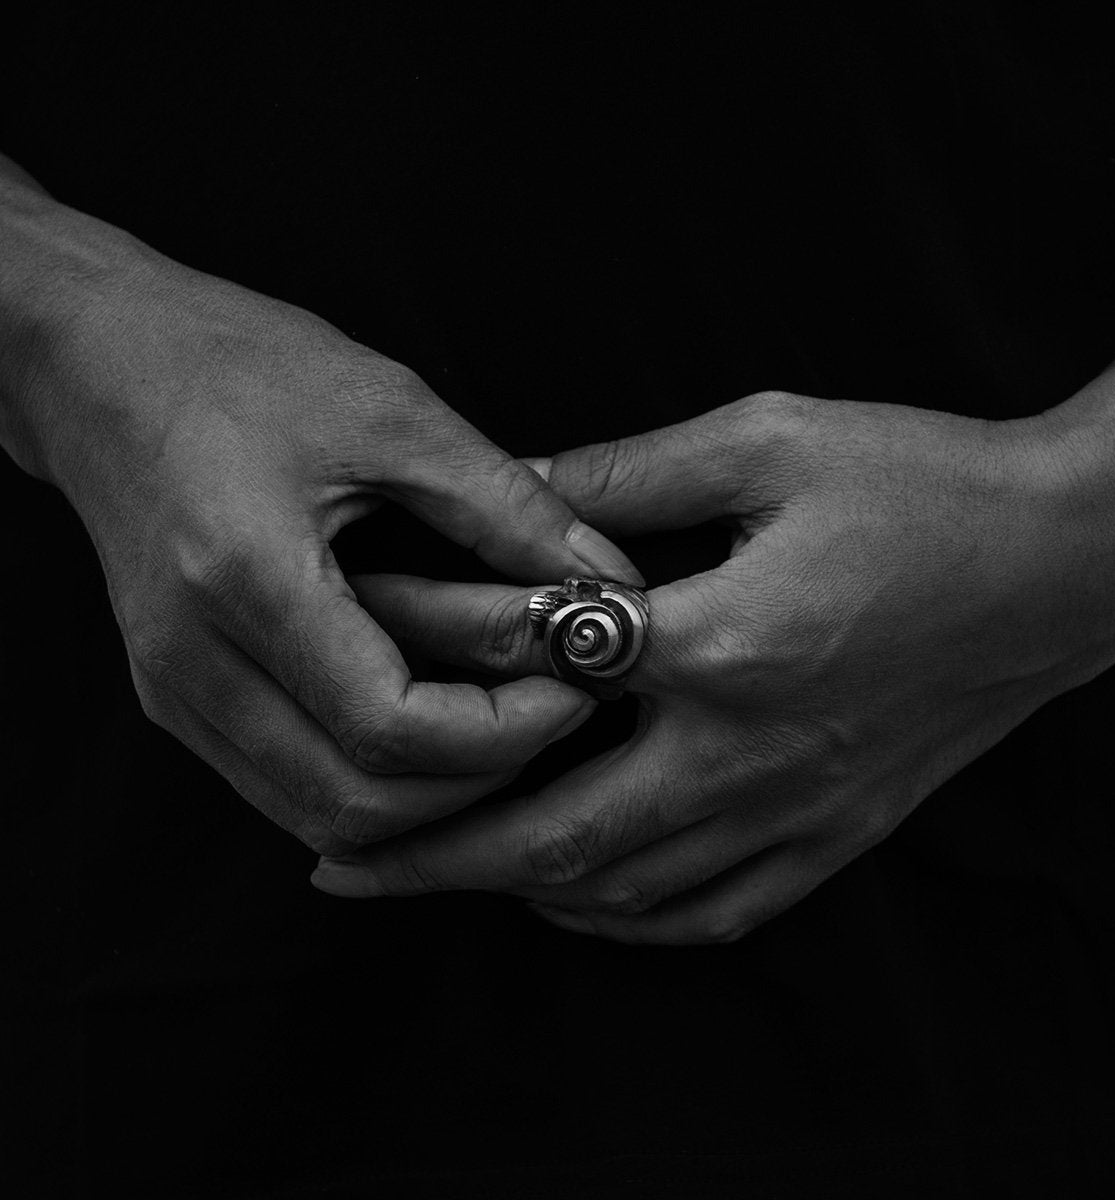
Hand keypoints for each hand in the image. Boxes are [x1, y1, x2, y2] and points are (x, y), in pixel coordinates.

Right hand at [0, 184, 640, 854]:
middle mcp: (194, 663)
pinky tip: (433, 740)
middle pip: (356, 805)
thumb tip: (610, 581)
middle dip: (477, 785)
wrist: (98, 363)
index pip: (390, 732)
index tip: (574, 688)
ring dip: (429, 802)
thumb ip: (507, 507)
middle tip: (552, 718)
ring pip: (319, 818)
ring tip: (506, 733)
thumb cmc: (238, 365)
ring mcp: (176, 692)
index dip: (502, 733)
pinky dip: (372, 789)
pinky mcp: (177, 696)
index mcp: (245, 580)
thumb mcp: (392, 412)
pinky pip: (285, 789)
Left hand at [313, 389, 1114, 941]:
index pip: (537, 677)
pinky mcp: (837, 831)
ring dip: (514, 891)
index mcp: (724, 641)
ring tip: (437, 877)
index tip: (351, 680)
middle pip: (555, 836)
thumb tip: (509, 482)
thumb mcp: (768, 440)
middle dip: (431, 859)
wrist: (1065, 560)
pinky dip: (628, 918)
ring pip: (625, 891)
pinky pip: (714, 911)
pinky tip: (580, 899)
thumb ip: (626, 471)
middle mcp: (749, 748)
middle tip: (338, 863)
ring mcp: (796, 806)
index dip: (428, 675)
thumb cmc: (922, 483)